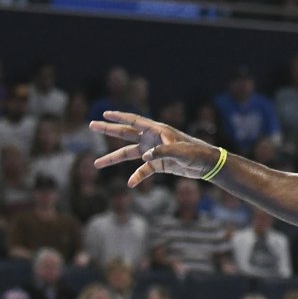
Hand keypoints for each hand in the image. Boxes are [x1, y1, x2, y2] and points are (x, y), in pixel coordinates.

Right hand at [91, 111, 220, 186]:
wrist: (206, 164)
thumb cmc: (196, 153)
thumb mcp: (180, 151)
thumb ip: (163, 151)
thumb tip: (145, 156)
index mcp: (158, 130)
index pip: (135, 121)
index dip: (119, 117)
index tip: (104, 114)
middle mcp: (152, 139)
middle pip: (126, 133)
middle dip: (109, 130)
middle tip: (91, 125)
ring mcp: (153, 151)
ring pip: (128, 153)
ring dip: (113, 159)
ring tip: (96, 164)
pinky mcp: (158, 164)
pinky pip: (142, 171)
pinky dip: (137, 177)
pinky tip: (131, 184)